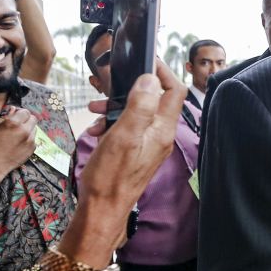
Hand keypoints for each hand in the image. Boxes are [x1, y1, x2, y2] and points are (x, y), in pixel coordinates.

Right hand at [0, 107, 36, 183]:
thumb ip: (2, 116)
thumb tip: (12, 110)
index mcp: (13, 123)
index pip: (25, 111)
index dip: (20, 112)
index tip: (15, 115)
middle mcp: (24, 131)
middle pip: (33, 118)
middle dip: (26, 119)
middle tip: (17, 123)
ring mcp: (30, 141)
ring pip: (34, 128)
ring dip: (27, 128)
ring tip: (16, 134)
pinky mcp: (32, 149)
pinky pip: (33, 139)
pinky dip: (28, 138)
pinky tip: (18, 142)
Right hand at [32, 61, 184, 270]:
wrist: (101, 210)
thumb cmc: (110, 176)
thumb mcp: (123, 135)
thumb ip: (139, 106)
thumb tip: (150, 79)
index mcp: (162, 130)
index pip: (175, 91)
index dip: (163, 72)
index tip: (144, 60)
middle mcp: (160, 136)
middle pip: (154, 99)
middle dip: (131, 87)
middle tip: (107, 84)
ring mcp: (148, 144)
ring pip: (137, 112)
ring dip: (116, 105)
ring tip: (95, 108)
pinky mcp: (135, 152)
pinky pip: (127, 128)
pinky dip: (111, 123)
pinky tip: (95, 129)